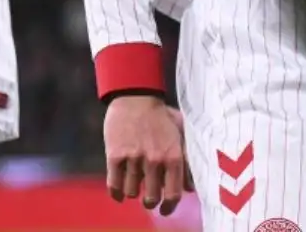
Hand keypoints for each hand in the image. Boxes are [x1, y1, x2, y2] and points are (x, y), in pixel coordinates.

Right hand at [103, 95, 191, 213]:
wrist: (135, 95)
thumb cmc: (161, 116)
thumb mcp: (180, 134)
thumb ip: (187, 160)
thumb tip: (190, 188)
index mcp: (174, 155)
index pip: (173, 195)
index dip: (169, 207)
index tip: (165, 210)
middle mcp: (155, 159)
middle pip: (151, 199)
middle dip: (149, 201)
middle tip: (148, 197)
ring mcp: (134, 158)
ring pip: (132, 193)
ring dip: (132, 191)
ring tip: (134, 181)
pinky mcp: (115, 155)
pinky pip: (114, 187)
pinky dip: (117, 193)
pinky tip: (119, 190)